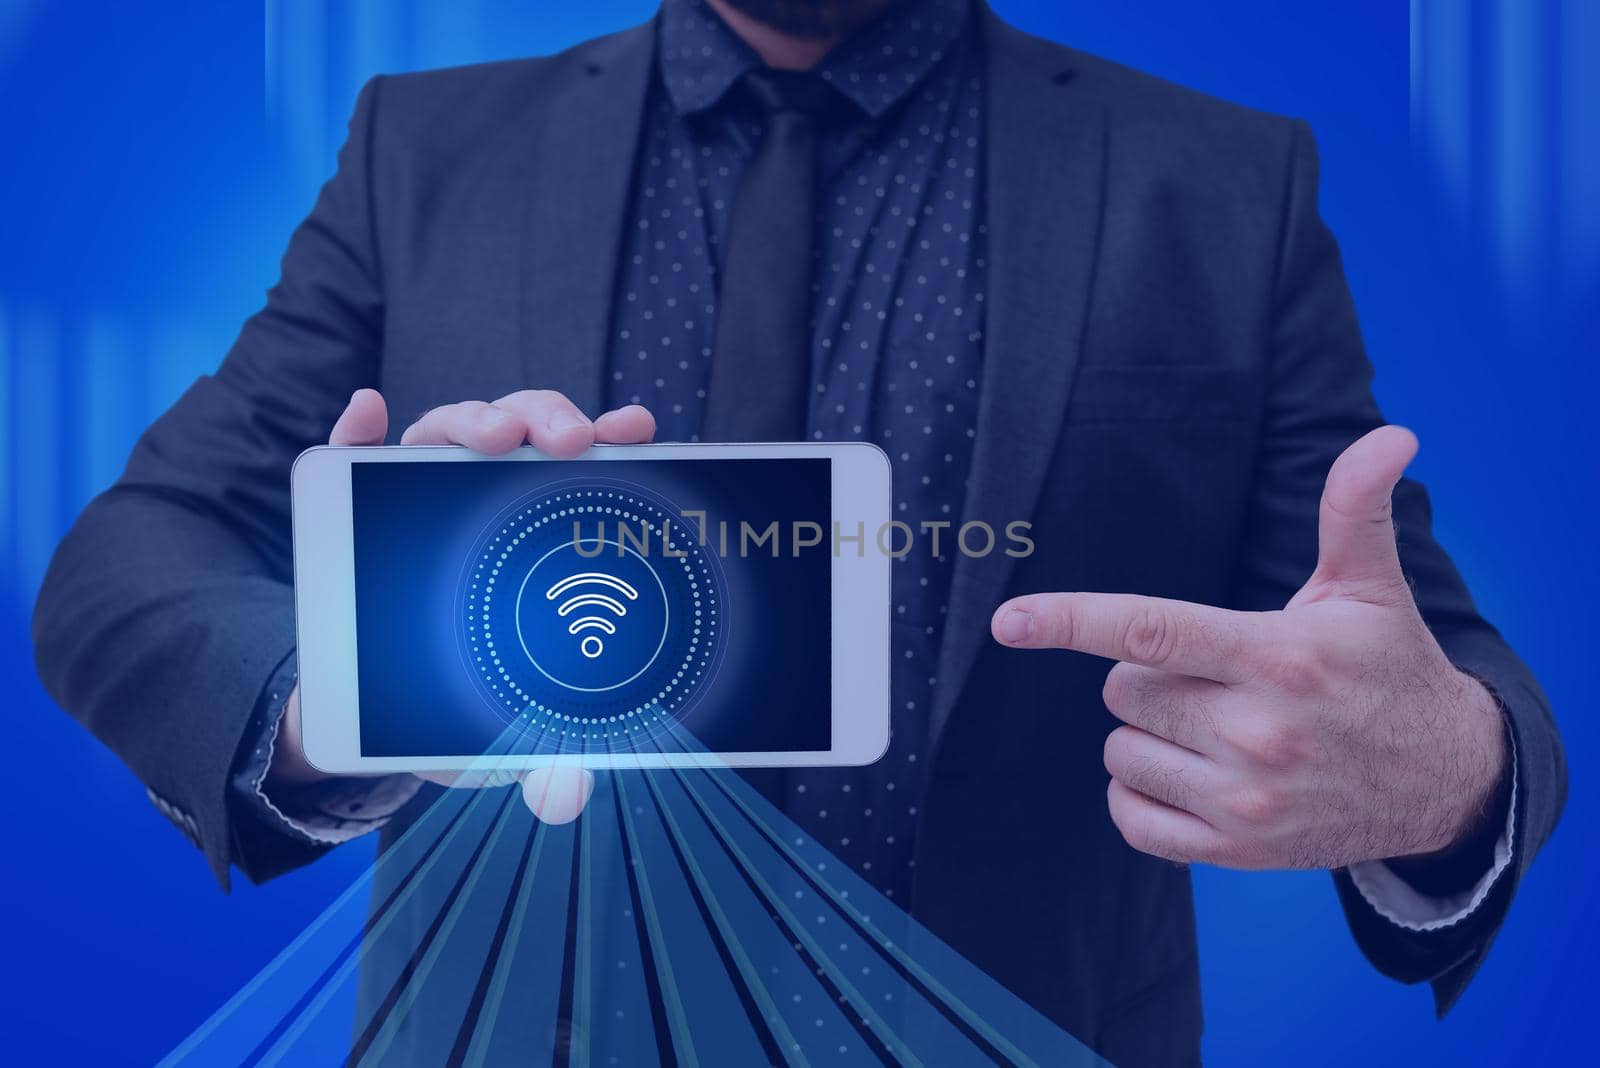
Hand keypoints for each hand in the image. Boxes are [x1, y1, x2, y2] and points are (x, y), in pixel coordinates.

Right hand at [265, 388, 657, 821]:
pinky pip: (351, 452)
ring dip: (474, 419)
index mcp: (543, 532)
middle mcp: (484, 498)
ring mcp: (414, 492)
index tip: (636, 428)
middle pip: (523, 432)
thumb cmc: (458, 706)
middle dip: (548, 420)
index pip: (584, 470)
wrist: (366, 716)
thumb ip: (544, 762)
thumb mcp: (506, 739)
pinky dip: (358, 426)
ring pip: (451, 427)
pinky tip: (367, 409)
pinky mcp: (348, 503)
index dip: (613, 440)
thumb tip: (567, 795)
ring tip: (490, 436)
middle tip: (570, 441)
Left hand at [991, 426, 1507, 869]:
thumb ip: (1355, 509)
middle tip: (1211, 676)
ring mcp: (1247, 798)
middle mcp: (1258, 729)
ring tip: (1212, 727)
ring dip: (1147, 735)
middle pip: (1123, 688)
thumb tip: (1391, 434)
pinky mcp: (1239, 851)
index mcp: (1277, 654)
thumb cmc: (1388, 669)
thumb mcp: (1370, 588)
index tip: (1008, 620)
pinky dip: (1140, 795)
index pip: (1151, 628)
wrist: (1446, 783)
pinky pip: (1131, 818)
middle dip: (1148, 675)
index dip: (1070, 620)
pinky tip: (1189, 775)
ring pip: (1120, 751)